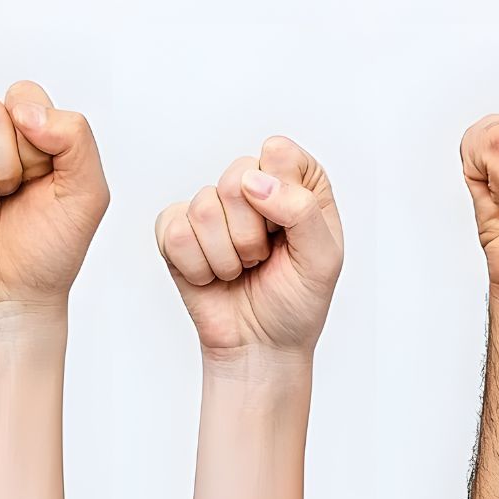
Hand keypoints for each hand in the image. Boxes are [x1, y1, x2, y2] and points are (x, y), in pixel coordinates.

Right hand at [0, 82, 109, 318]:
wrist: (12, 296)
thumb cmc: (52, 246)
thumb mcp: (89, 193)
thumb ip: (75, 138)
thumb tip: (25, 111)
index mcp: (33, 132)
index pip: (23, 96)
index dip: (35, 140)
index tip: (43, 177)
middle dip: (6, 167)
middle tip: (13, 197)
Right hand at [155, 137, 343, 357]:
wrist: (260, 345)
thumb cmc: (297, 301)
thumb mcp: (323, 259)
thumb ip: (301, 210)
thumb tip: (253, 181)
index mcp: (296, 185)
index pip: (279, 153)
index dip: (282, 192)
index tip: (289, 230)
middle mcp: (253, 189)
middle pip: (236, 177)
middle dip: (252, 233)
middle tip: (263, 258)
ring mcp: (212, 208)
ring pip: (205, 207)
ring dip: (227, 256)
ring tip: (241, 269)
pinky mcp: (177, 231)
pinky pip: (175, 232)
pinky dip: (199, 266)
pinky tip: (214, 276)